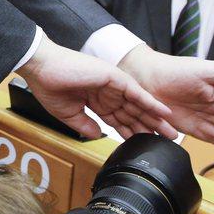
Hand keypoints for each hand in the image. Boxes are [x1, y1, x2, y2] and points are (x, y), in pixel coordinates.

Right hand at [17, 36, 175, 140]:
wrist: (41, 68)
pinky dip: (151, 102)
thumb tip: (98, 136)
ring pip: (139, 104)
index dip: (132, 133)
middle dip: (150, 128)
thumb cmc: (49, 86)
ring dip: (156, 118)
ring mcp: (112, 84)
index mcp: (95, 100)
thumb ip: (85, 125)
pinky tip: (164, 112)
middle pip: (133, 113)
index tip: (144, 145)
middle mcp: (107, 92)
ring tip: (172, 131)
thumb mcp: (68, 114)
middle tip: (168, 140)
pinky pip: (136, 92)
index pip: (119, 120)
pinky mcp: (114, 77)